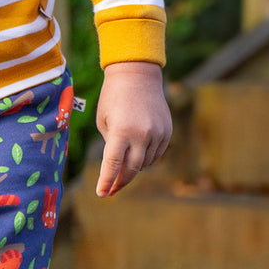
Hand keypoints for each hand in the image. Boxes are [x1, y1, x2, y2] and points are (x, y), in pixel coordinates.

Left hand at [95, 61, 171, 197]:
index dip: (106, 181)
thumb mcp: (104, 120)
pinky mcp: (167, 132)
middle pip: (131, 169)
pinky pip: (156, 155)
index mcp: (121, 131)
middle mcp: (142, 134)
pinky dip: (145, 158)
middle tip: (110, 190)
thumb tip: (117, 167)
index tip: (101, 194)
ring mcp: (157, 134)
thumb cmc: (113, 97)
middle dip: (119, 182)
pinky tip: (136, 154)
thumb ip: (111, 145)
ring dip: (132, 168)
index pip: (113, 164)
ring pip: (145, 164)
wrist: (137, 74)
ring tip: (121, 167)